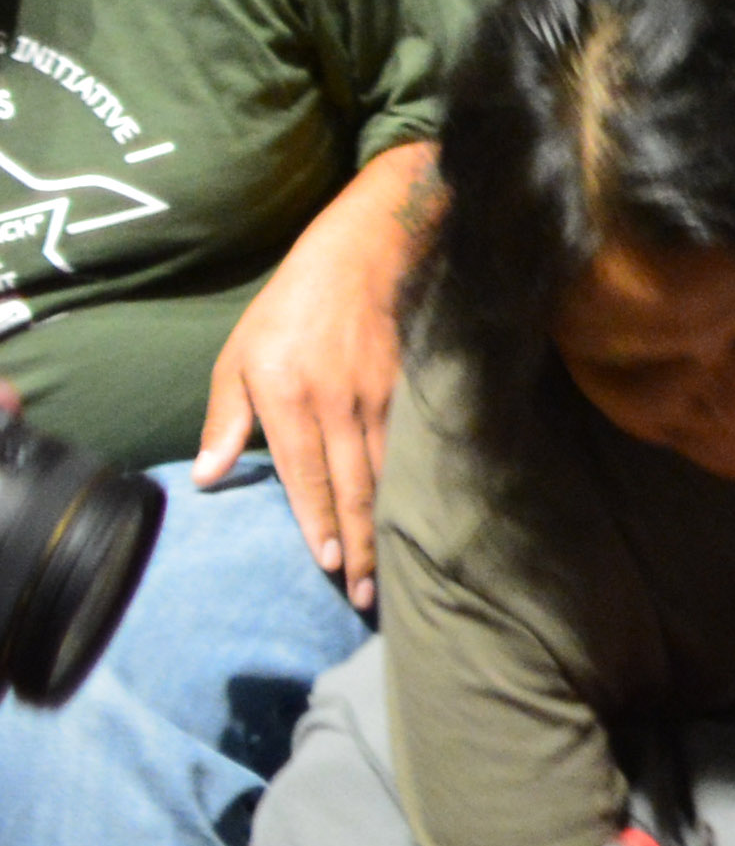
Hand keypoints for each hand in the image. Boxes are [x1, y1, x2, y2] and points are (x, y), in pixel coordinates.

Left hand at [197, 149, 428, 605]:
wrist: (365, 252)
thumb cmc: (289, 308)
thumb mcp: (237, 356)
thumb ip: (225, 419)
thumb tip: (209, 476)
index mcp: (289, 397)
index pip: (306, 472)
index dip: (318, 520)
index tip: (327, 561)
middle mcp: (338, 402)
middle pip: (353, 485)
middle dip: (359, 543)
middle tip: (362, 594)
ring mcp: (380, 396)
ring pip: (387, 474)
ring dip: (387, 527)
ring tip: (387, 572)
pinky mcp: (410, 387)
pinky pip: (410, 448)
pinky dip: (412, 489)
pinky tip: (415, 518)